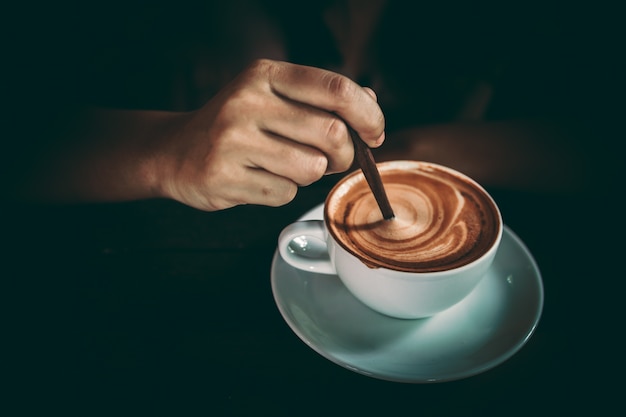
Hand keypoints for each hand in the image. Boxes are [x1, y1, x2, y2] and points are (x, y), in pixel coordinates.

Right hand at [157, 59, 384, 210]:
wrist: (175, 152)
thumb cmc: (236, 125)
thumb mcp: (273, 98)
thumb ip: (321, 99)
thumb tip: (370, 103)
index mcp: (264, 76)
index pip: (335, 88)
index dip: (367, 114)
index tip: (375, 133)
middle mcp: (247, 102)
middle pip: (331, 132)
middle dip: (344, 153)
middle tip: (335, 158)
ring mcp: (232, 140)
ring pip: (311, 169)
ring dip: (310, 175)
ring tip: (287, 166)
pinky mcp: (225, 177)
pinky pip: (285, 194)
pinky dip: (283, 192)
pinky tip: (260, 179)